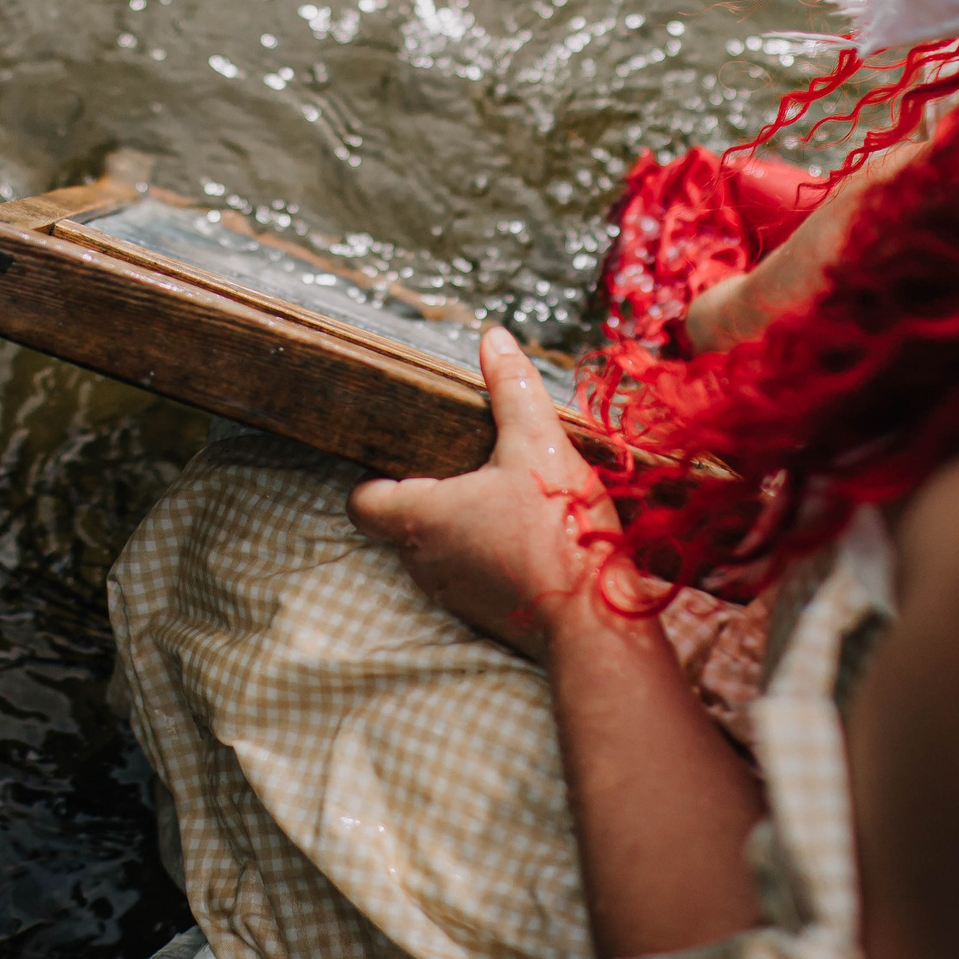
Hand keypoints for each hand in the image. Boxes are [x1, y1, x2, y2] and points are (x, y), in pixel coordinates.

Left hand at [348, 325, 626, 662]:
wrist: (596, 619)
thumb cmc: (559, 531)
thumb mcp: (538, 442)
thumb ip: (511, 387)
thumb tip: (493, 339)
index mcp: (421, 516)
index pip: (361, 500)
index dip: (376, 474)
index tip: (407, 452)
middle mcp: (422, 560)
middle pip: (400, 519)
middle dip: (428, 490)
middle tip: (467, 460)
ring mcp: (449, 592)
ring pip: (433, 547)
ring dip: (459, 522)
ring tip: (501, 492)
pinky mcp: (480, 612)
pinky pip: (465, 573)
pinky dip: (483, 551)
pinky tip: (524, 531)